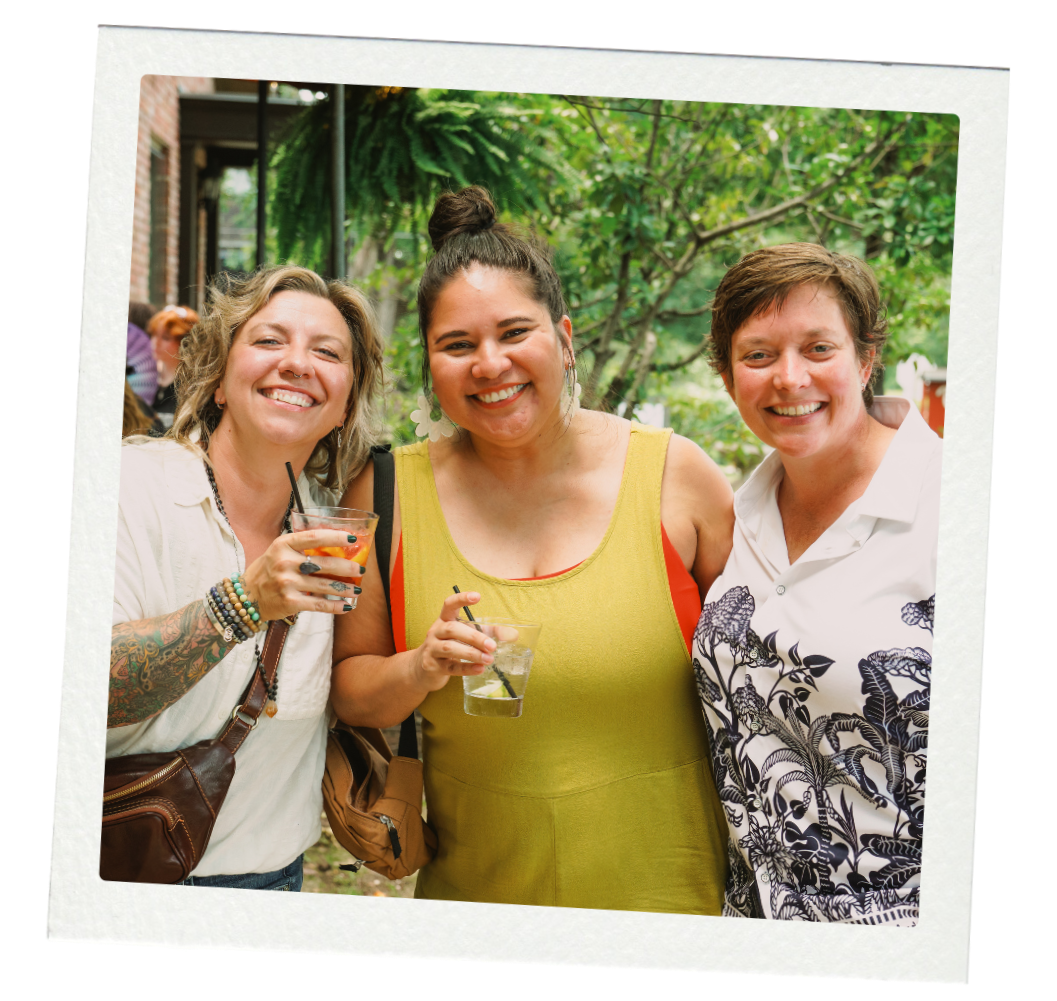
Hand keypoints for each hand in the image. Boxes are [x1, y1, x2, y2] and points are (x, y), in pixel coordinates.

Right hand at [241, 529, 366, 619]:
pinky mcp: (290, 602)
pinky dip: (336, 606)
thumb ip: (300, 548)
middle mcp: (285, 563)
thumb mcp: (278, 551)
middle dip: (347, 567)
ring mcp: (287, 583)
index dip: (336, 537)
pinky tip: (347, 606)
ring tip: (358, 589)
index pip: (314, 537)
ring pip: (325, 586)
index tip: (352, 538)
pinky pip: (319, 605)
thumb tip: (334, 547)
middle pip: (325, 564)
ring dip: (346, 589)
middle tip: (360, 569)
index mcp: (283, 545)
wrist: (245, 598)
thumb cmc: (266, 571)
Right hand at [409, 592, 495, 692]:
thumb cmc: (451, 646)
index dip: (461, 599)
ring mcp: (432, 649)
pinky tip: (480, 669)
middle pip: (453, 629)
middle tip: (492, 646)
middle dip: (474, 637)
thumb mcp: (467, 635)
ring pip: (450, 648)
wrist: (424, 668)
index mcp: (444, 619)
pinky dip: (467, 668)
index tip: (477, 596)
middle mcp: (436, 631)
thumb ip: (490, 632)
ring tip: (489, 659)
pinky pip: (450, 667)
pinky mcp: (433, 666)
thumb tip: (513, 635)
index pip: (449, 604)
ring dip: (471, 653)